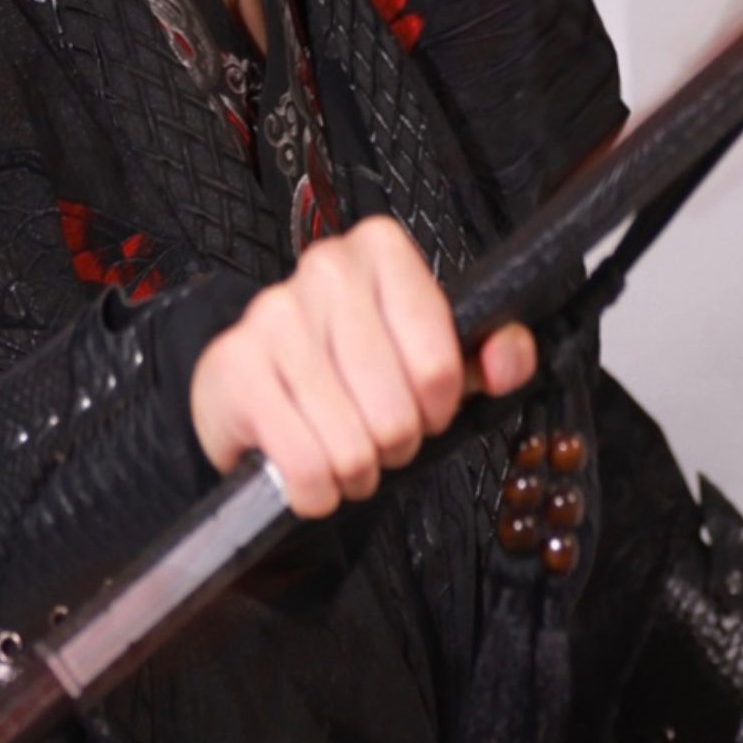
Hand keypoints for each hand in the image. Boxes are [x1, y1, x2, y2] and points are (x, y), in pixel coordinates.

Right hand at [190, 215, 536, 517]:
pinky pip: (304, 466)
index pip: (439, 363)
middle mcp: (326, 268)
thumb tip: (506, 356)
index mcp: (380, 252)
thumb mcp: (425, 364)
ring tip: (340, 454)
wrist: (248, 394)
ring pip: (351, 446)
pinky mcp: (236, 366)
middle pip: (396, 412)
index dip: (436, 408)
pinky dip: (314, 491)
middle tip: (372, 436)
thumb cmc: (342, 377)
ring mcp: (275, 315)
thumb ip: (484, 359)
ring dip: (352, 473)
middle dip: (392, 446)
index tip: (419, 407)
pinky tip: (306, 471)